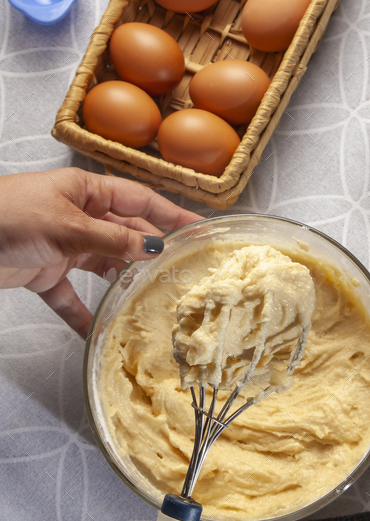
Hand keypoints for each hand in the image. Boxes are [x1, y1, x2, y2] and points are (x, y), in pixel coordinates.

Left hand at [0, 168, 200, 337]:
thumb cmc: (8, 215)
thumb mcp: (67, 226)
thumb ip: (112, 240)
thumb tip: (154, 248)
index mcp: (87, 191)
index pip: (140, 200)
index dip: (171, 214)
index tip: (199, 229)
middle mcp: (80, 216)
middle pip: (127, 234)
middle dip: (151, 253)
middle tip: (181, 274)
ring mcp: (64, 244)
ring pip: (105, 265)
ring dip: (123, 283)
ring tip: (150, 300)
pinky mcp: (45, 272)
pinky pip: (72, 296)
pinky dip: (83, 314)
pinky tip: (97, 330)